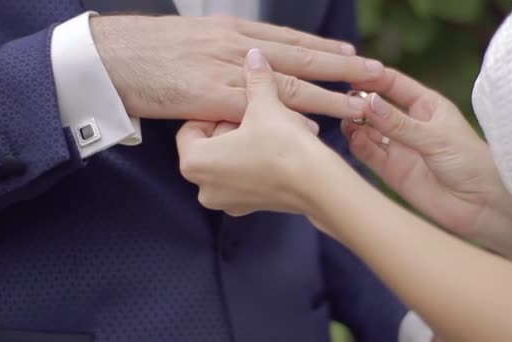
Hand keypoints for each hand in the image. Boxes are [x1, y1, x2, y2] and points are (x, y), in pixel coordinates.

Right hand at [90, 15, 383, 121]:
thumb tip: (246, 64)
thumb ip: (224, 52)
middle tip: (377, 72)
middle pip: (301, 58)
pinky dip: (288, 121)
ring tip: (361, 101)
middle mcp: (238, 49)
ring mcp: (229, 73)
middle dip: (342, 67)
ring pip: (289, 85)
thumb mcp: (194, 41)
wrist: (114, 58)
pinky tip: (315, 129)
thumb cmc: (150, 51)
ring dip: (328, 94)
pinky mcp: (214, 99)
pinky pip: (260, 114)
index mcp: (233, 33)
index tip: (351, 56)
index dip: (322, 49)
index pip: (289, 41)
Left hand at [176, 49, 329, 215]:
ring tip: (273, 130)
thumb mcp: (264, 105)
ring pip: (230, 160)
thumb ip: (255, 80)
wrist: (319, 184)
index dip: (217, 111)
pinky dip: (257, 161)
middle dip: (234, 127)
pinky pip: (245, 177)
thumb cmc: (283, 145)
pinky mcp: (249, 207)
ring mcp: (227, 202)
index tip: (240, 106)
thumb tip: (254, 55)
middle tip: (260, 117)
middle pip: (210, 145)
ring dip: (247, 142)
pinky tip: (279, 149)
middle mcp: (204, 188)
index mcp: (194, 163)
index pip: (192, 127)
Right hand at [342, 69, 511, 263]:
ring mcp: (398, 148)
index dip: (372, 77)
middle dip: (359, 101)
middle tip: (342, 100)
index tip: (350, 71)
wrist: (482, 207)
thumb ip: (399, 123)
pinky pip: (369, 153)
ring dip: (355, 123)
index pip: (393, 83)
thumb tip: (368, 102)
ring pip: (367, 130)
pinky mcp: (391, 171)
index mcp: (426, 105)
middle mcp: (409, 124)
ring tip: (347, 120)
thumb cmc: (472, 163)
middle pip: (376, 106)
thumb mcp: (436, 137)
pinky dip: (358, 145)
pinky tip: (354, 138)